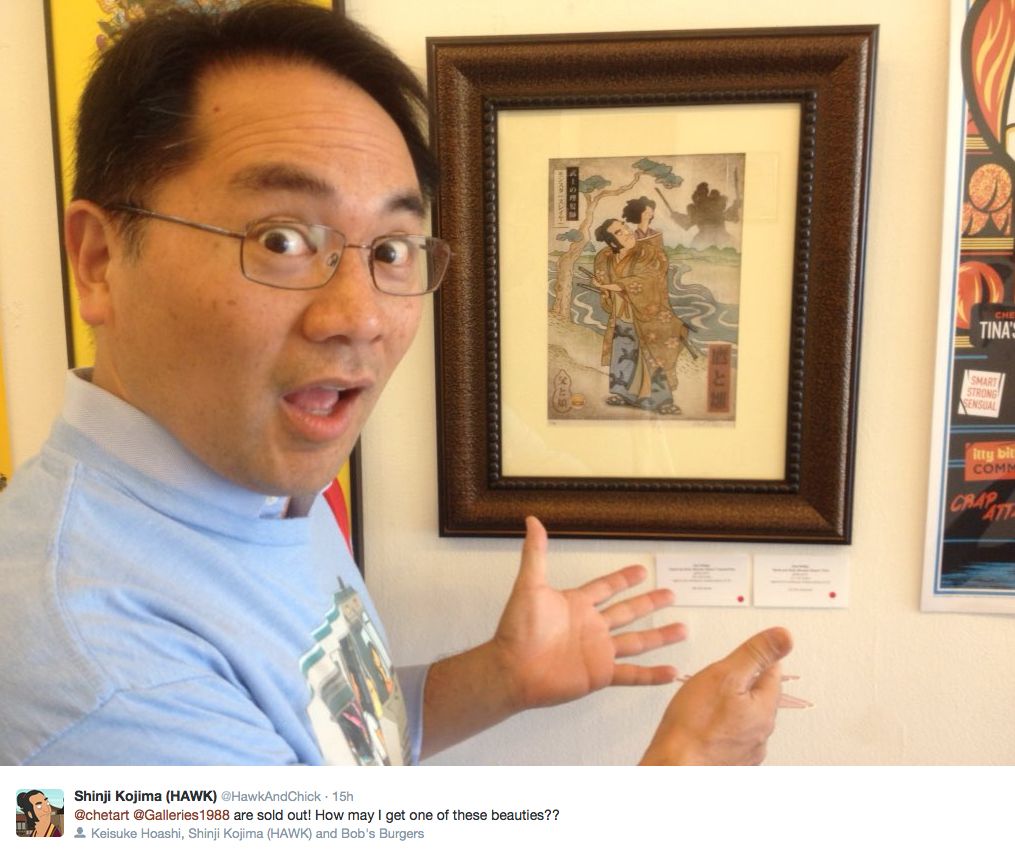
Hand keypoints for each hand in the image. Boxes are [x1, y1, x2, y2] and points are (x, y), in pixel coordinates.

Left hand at [491, 516, 685, 711]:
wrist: (513, 669)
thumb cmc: (517, 629)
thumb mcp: (529, 586)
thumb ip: (535, 554)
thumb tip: (532, 520)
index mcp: (578, 605)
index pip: (606, 587)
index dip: (624, 579)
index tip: (641, 571)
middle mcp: (592, 627)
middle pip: (628, 612)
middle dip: (649, 603)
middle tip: (670, 594)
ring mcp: (598, 651)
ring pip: (637, 641)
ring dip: (659, 636)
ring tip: (683, 629)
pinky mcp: (600, 674)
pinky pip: (631, 674)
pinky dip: (652, 675)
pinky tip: (671, 672)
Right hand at [640, 627, 792, 764]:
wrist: (674, 767)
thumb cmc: (694, 726)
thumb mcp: (724, 675)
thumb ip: (755, 654)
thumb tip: (784, 636)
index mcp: (764, 710)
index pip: (773, 673)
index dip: (756, 657)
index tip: (744, 652)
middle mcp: (760, 735)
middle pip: (758, 697)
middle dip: (741, 683)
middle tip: (722, 674)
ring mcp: (745, 752)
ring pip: (743, 718)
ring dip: (730, 707)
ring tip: (709, 699)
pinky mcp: (728, 763)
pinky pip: (730, 737)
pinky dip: (719, 728)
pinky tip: (703, 725)